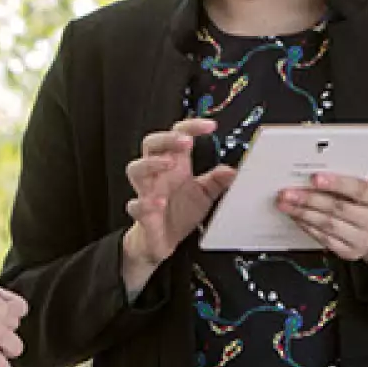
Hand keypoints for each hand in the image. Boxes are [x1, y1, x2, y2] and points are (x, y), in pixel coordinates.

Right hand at [122, 118, 236, 284]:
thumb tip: (231, 170)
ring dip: (151, 163)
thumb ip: (217, 181)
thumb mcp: (205, 195)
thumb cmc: (180, 212)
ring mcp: (147, 191)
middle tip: (186, 141)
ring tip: (168, 164)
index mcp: (175, 164)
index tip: (210, 126)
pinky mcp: (142, 213)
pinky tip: (158, 203)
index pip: (178, 135)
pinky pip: (136, 204)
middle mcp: (158, 174)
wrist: (163, 240)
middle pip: (152, 144)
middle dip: (167, 138)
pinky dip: (145, 203)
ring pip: (136, 169)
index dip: (192, 127)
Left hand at [277, 165, 367, 268]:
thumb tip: (365, 159)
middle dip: (310, 198)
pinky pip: (325, 239)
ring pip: (328, 225)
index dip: (336, 183)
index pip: (359, 190)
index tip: (315, 178)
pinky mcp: (350, 252)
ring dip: (304, 213)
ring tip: (286, 203)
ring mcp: (362, 239)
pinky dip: (308, 227)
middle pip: (338, 208)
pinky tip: (297, 217)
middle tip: (289, 191)